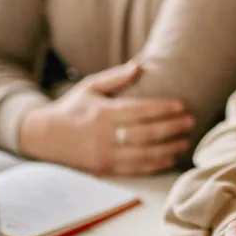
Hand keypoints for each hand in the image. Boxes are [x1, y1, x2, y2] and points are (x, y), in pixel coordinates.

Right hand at [17, 62, 193, 175]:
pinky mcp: (105, 169)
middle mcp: (104, 135)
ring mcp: (105, 155)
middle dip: (172, 128)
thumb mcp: (89, 87)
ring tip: (185, 142)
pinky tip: (170, 158)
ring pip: (144, 155)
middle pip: (146, 133)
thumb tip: (138, 66)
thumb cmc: (72, 107)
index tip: (182, 105)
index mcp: (103, 113)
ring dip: (168, 149)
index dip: (163, 109)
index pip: (139, 111)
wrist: (43, 137)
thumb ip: (115, 78)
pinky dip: (155, 165)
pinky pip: (135, 169)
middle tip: (191, 122)